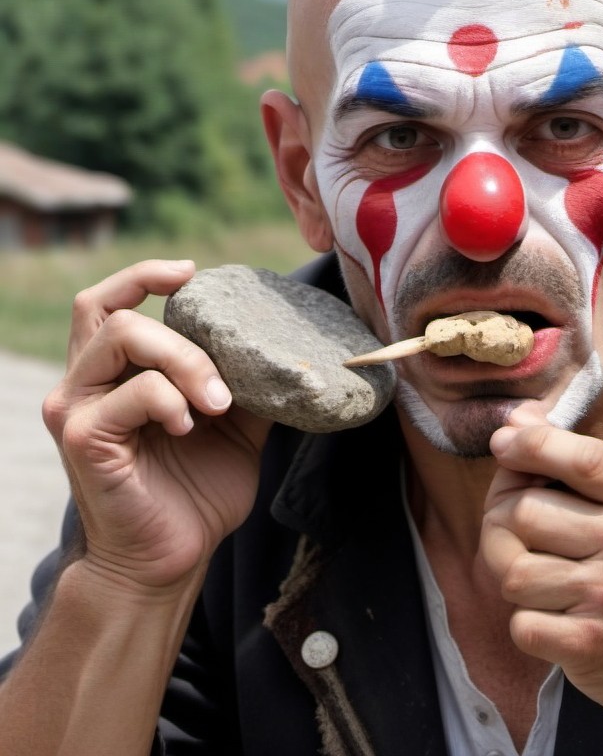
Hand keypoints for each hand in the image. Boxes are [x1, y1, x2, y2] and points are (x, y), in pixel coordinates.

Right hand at [42, 260, 272, 592]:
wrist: (173, 559)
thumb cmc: (198, 490)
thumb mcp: (235, 424)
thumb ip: (246, 380)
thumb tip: (291, 346)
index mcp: (115, 373)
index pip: (108, 301)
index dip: (145, 275)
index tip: (191, 274)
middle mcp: (86, 383)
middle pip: (110, 308)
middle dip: (180, 325)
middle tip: (225, 368)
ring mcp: (80, 409)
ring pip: (121, 337)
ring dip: (184, 360)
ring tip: (219, 402)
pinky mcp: (85, 439)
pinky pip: (132, 394)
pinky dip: (172, 400)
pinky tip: (193, 426)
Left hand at [482, 422, 602, 715]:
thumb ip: (591, 461)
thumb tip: (515, 424)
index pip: (583, 457)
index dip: (530, 444)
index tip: (503, 444)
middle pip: (527, 512)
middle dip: (504, 514)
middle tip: (512, 522)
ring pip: (513, 569)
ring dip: (513, 571)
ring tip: (537, 571)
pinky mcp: (590, 646)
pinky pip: (521, 623)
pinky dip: (527, 621)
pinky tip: (553, 615)